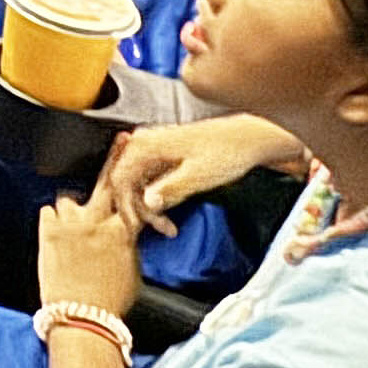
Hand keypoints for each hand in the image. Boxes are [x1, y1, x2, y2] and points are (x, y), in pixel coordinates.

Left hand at [37, 168, 146, 320]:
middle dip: (102, 191)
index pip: (127, 200)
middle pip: (102, 188)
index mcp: (122, 231)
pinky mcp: (49, 232)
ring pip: (69, 199)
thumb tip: (123, 236)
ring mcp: (72, 225)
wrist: (82, 317)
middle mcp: (98, 222)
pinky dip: (50, 219)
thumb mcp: (131, 272)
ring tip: (70, 224)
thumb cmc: (109, 303)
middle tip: (97, 201)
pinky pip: (46, 211)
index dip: (124, 198)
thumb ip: (127, 245)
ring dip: (71, 210)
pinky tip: (53, 232)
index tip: (122, 197)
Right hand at [101, 116, 296, 232]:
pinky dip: (156, 198)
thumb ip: (169, 189)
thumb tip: (146, 203)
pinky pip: (148, 179)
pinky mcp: (163, 155)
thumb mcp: (198, 175)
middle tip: (161, 228)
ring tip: (168, 225)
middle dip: (139, 210)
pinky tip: (169, 211)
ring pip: (136, 182)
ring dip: (148, 206)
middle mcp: (146, 142)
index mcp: (148, 144)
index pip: (119, 179)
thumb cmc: (228, 152)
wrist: (248, 139)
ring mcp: (153, 147)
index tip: (137, 228)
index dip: (126, 207)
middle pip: (125, 182)